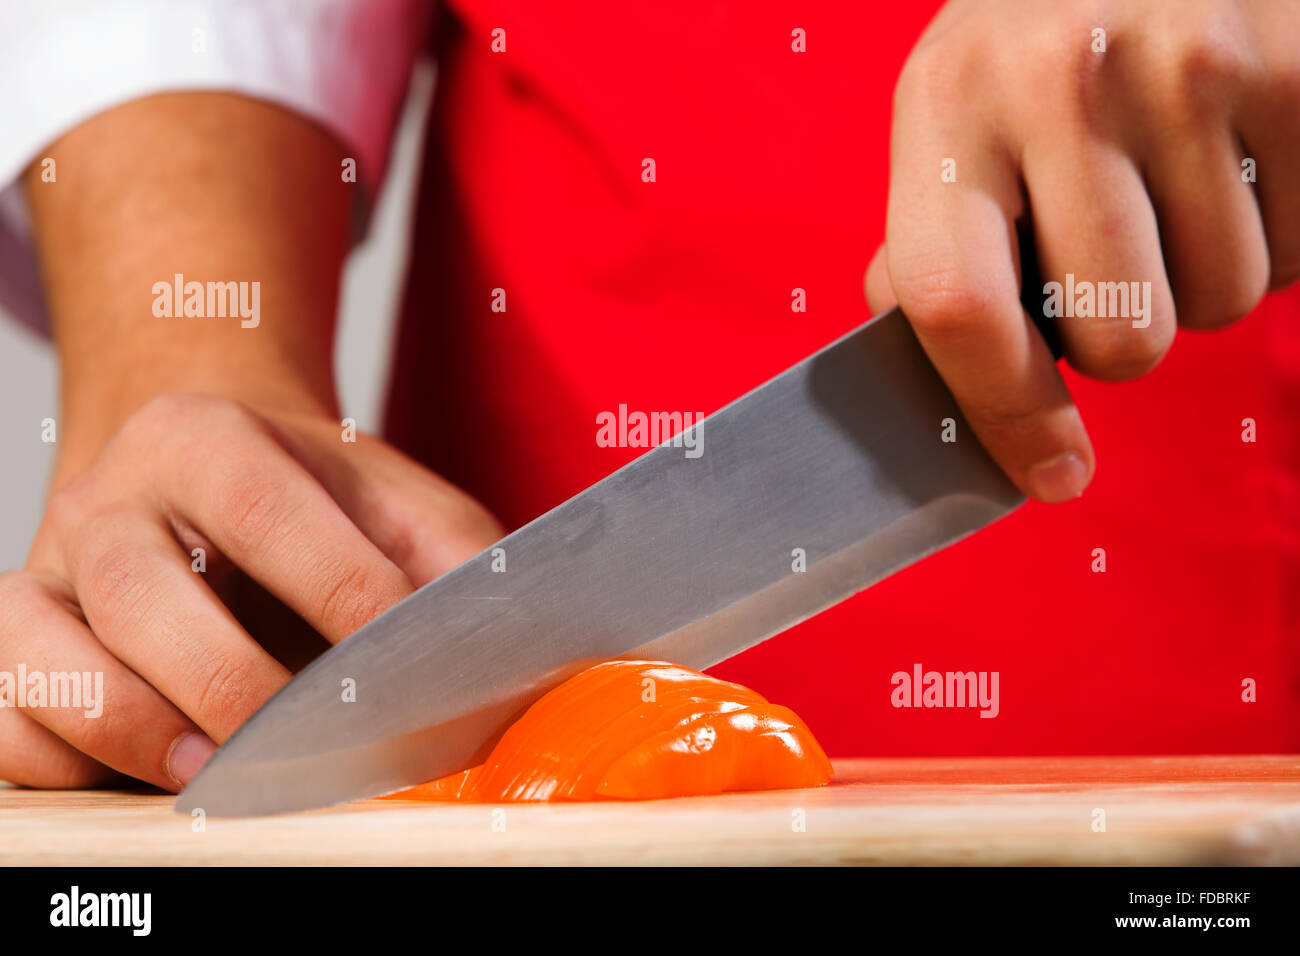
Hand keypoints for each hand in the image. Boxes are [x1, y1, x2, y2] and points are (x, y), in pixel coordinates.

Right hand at [0, 394, 502, 790]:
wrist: (201, 469)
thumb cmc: (309, 498)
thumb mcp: (394, 498)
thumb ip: (453, 555)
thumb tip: (503, 638)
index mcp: (206, 438)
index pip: (265, 511)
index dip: (339, 591)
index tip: (404, 666)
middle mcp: (111, 496)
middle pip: (144, 592)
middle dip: (234, 683)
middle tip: (310, 744)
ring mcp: (51, 567)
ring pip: (54, 654)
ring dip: (138, 730)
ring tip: (219, 774)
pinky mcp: (20, 635)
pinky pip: (5, 712)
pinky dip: (58, 756)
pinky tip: (139, 772)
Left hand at [866, 0, 1297, 500]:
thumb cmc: (1044, 45)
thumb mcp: (955, 116)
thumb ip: (931, 241)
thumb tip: (940, 368)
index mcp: (949, 101)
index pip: (954, 304)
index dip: (1003, 414)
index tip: (1050, 475)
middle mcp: (1061, 77)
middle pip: (1117, 339)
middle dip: (1121, 333)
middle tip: (1113, 251)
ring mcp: (1191, 65)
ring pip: (1218, 303)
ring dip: (1198, 278)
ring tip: (1173, 183)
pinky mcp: (1298, 68)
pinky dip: (1274, 233)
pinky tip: (1232, 159)